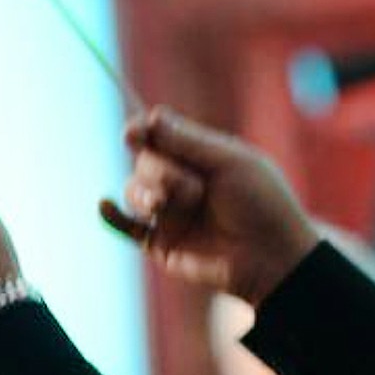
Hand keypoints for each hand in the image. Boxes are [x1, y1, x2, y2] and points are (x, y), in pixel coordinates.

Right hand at [103, 106, 318, 304]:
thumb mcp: (229, 163)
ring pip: (134, 190)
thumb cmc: (261, 205)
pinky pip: (126, 226)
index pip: (159, 136)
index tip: (134, 133)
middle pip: (144, 162)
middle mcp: (180, 182)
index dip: (141, 132)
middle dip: (160, 171)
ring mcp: (168, 213)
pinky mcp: (160, 243)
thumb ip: (187, 141)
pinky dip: (112, 215)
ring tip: (168, 206)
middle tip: (192, 190)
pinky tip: (105, 206)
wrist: (269, 258)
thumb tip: (151, 115)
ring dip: (147, 194)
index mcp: (199, 158)